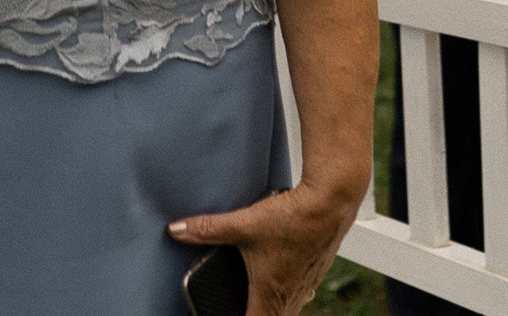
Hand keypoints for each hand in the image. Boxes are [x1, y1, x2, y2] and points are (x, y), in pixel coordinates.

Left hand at [168, 181, 358, 315]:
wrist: (331, 202)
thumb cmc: (292, 218)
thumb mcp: (244, 223)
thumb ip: (208, 229)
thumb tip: (177, 229)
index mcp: (270, 294)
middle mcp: (290, 297)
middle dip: (251, 315)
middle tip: (232, 306)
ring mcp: (305, 287)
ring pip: (285, 312)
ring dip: (269, 309)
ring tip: (252, 301)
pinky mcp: (314, 273)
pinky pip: (298, 296)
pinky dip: (284, 297)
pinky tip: (276, 281)